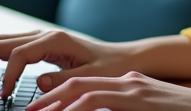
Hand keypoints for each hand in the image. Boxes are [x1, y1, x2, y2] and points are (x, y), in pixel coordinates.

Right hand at [0, 29, 136, 98]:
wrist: (124, 58)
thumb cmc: (110, 68)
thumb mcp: (90, 78)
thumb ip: (63, 80)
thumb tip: (36, 83)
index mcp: (54, 40)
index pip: (17, 55)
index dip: (5, 77)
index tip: (2, 96)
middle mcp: (44, 35)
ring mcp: (41, 38)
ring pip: (0, 41)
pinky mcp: (41, 45)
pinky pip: (9, 46)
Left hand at [29, 72, 190, 110]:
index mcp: (129, 87)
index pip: (85, 87)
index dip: (58, 99)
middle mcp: (128, 83)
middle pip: (77, 85)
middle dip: (49, 99)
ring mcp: (134, 89)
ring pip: (84, 90)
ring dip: (57, 104)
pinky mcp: (140, 98)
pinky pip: (100, 99)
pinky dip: (78, 107)